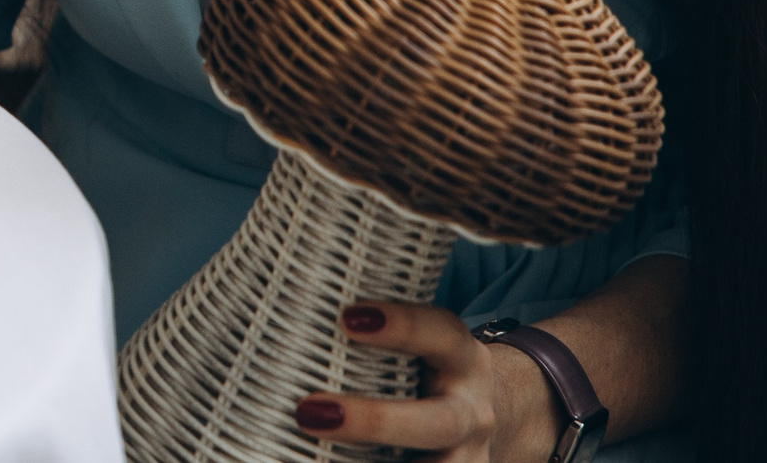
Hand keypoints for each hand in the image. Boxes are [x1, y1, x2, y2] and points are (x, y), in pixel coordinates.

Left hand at [295, 301, 556, 459]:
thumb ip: (369, 336)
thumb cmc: (425, 368)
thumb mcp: (417, 346)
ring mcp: (469, 455)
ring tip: (318, 456)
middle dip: (375, 421)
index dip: (400, 325)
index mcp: (461, 357)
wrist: (494, 414)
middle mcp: (472, 411)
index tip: (347, 318)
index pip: (440, 332)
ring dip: (377, 461)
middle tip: (309, 411)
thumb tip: (272, 318)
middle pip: (437, 422)